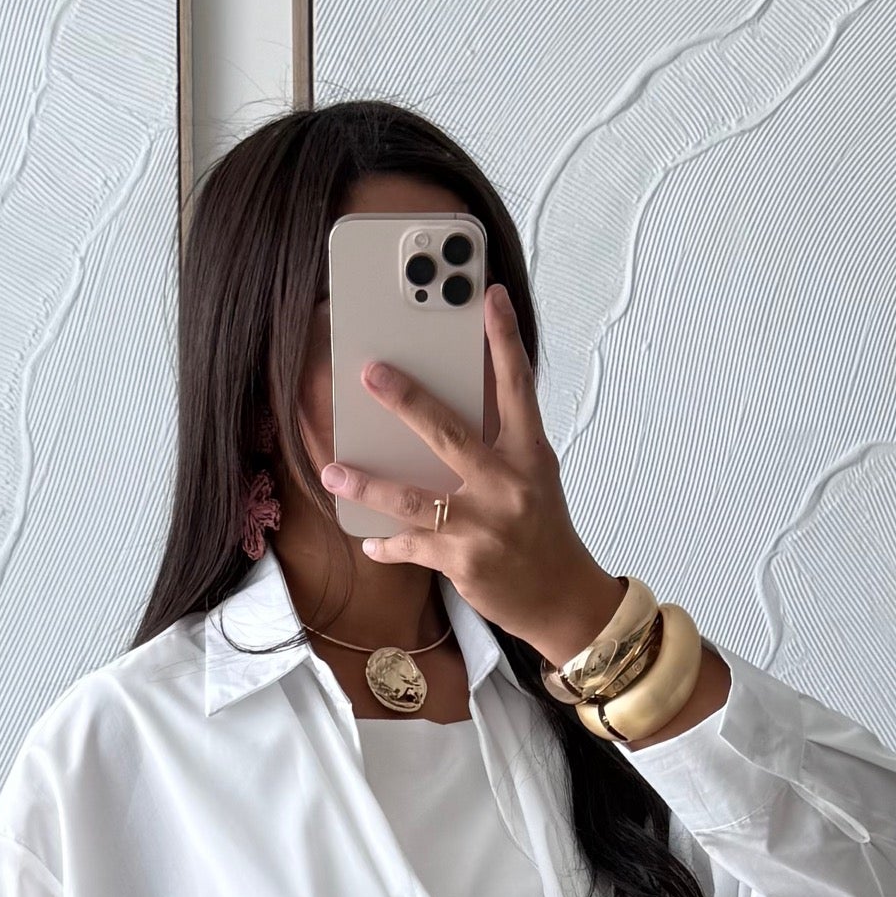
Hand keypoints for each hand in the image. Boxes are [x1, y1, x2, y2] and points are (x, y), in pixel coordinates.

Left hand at [317, 283, 627, 675]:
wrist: (562, 600)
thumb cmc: (543, 534)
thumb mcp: (534, 480)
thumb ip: (500, 446)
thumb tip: (449, 417)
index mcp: (530, 455)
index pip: (518, 386)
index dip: (504, 339)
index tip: (488, 296)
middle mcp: (507, 484)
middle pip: (448, 432)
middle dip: (405, 399)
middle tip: (371, 373)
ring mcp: (483, 524)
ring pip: (412, 497)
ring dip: (367, 484)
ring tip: (333, 471)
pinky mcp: (462, 561)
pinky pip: (411, 546)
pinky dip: (387, 544)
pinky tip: (370, 541)